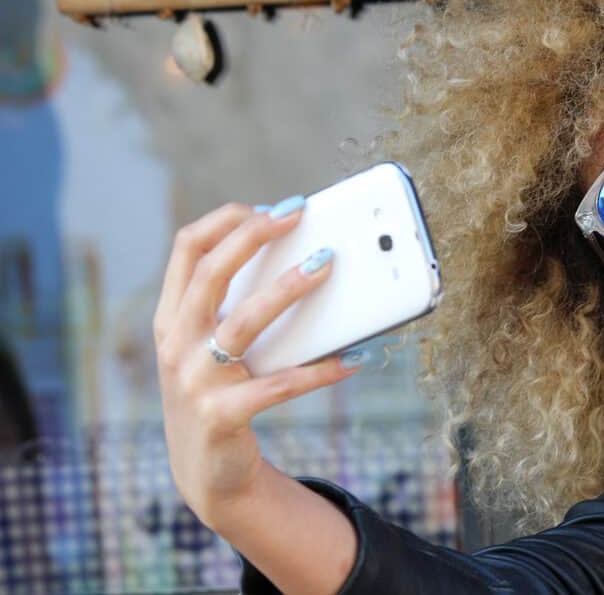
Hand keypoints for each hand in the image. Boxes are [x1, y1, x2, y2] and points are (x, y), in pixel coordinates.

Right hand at [153, 198, 360, 526]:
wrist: (208, 475)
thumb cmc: (221, 395)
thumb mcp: (211, 350)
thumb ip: (233, 308)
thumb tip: (301, 259)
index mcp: (171, 319)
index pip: (186, 250)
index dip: (224, 221)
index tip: (267, 208)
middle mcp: (175, 345)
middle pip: (210, 273)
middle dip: (253, 237)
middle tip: (296, 214)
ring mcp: (194, 381)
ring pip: (243, 321)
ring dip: (287, 288)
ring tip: (326, 265)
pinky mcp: (222, 416)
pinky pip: (279, 385)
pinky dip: (320, 370)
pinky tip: (352, 358)